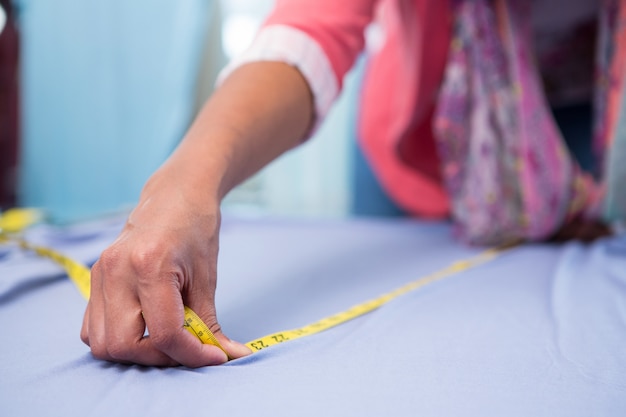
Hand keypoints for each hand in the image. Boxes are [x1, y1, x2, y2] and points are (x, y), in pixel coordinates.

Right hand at [80, 178, 250, 366]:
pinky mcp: (94, 279)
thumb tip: (228, 356)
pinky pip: (92, 328)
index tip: (215, 356)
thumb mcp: (207, 278)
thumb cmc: (196, 230)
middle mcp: (117, 272)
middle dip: (159, 358)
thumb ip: (210, 324)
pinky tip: (145, 328)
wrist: (175, 195)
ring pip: (102, 343)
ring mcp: (100, 275)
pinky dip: (117, 339)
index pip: (165, 333)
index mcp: (149, 266)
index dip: (192, 354)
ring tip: (167, 340)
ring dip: (136, 353)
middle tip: (186, 349)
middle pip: (123, 346)